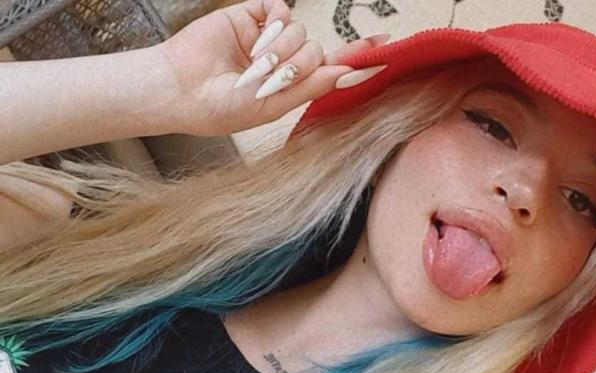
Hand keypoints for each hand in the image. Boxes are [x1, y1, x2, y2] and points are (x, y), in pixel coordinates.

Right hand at [158, 0, 389, 136]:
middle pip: (316, 52)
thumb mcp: (271, 105)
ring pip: (299, 32)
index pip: (331, 69)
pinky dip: (273, 23)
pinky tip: (254, 39)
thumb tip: (348, 73)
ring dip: (279, 50)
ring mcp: (268, 37)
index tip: (385, 47)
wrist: (179, 89)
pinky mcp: (252, 16)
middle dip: (296, 66)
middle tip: (268, 79)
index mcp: (290, 86)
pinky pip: (281, 8)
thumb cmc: (220, 107)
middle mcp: (283, 60)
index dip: (357, 58)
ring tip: (252, 64)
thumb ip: (310, 88)